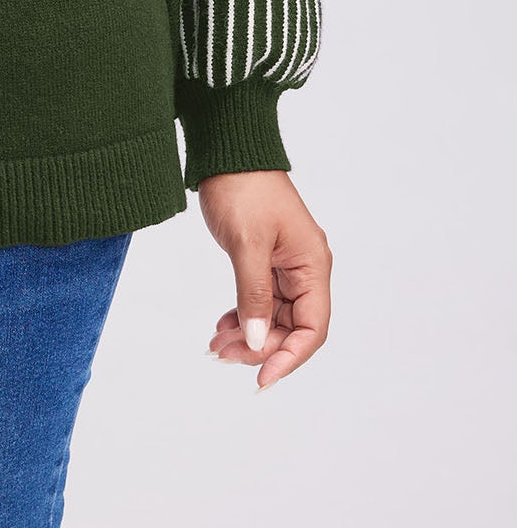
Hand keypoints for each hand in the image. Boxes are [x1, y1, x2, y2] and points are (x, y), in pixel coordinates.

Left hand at [197, 169, 331, 390]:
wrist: (227, 149)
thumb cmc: (242, 187)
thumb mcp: (247, 243)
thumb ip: (253, 294)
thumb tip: (257, 341)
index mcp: (312, 264)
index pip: (312, 327)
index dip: (289, 357)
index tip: (261, 378)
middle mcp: (305, 268)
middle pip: (291, 326)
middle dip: (260, 347)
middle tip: (222, 356)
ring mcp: (285, 264)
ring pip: (273, 316)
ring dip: (248, 334)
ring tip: (215, 345)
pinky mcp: (265, 259)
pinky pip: (260, 299)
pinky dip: (242, 315)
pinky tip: (221, 326)